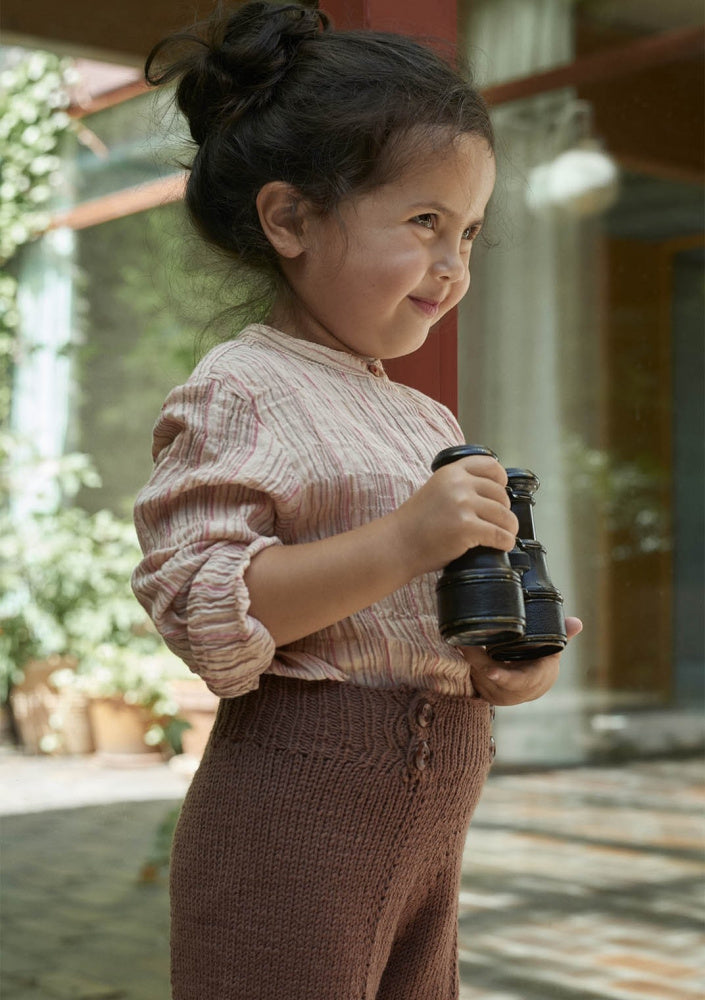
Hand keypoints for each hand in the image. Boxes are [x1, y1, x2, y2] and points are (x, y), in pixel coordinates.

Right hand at [393, 456, 518, 576]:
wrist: (397, 543)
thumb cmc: (415, 523)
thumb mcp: (436, 490)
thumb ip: (458, 486)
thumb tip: (490, 495)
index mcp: (451, 472)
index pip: (490, 465)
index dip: (501, 480)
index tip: (501, 491)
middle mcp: (458, 484)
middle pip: (501, 494)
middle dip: (503, 510)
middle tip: (497, 522)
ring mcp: (462, 505)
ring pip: (504, 515)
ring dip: (509, 528)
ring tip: (504, 535)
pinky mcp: (466, 528)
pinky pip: (500, 535)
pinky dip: (506, 542)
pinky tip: (503, 545)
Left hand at [462, 616, 582, 705]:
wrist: (533, 687)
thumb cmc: (541, 663)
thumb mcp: (552, 650)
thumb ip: (562, 636)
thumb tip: (578, 623)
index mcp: (528, 682)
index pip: (516, 681)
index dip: (503, 677)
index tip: (490, 671)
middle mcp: (509, 692)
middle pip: (487, 673)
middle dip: (474, 657)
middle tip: (462, 638)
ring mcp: (493, 693)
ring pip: (475, 673)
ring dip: (467, 657)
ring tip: (457, 636)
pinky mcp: (480, 691)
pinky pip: (469, 675)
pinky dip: (465, 661)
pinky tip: (457, 645)